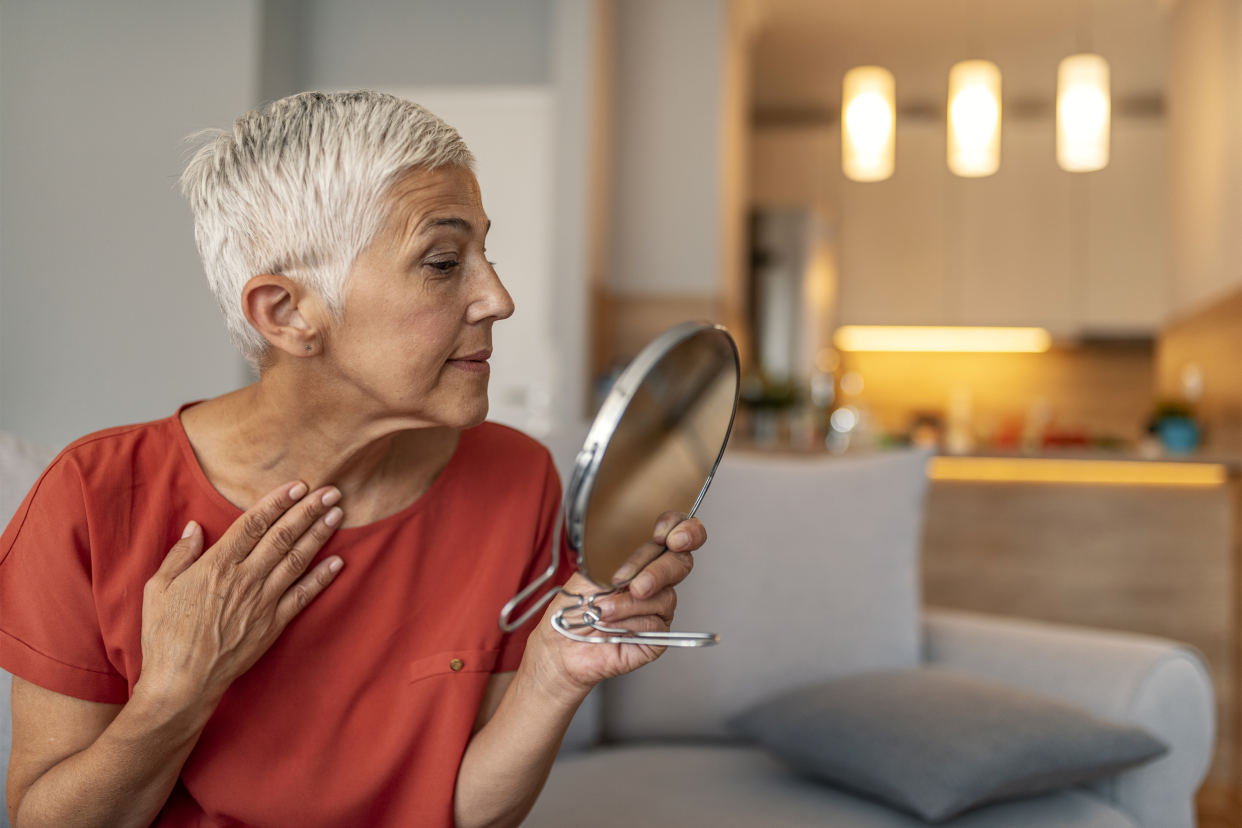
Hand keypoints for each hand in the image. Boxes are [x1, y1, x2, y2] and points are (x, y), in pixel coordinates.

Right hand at [137, 481, 344, 709]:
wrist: (182, 682)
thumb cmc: (164, 635)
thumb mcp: (158, 589)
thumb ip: (180, 555)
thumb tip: (194, 527)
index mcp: (217, 565)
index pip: (254, 524)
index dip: (278, 501)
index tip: (298, 485)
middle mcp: (245, 578)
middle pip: (283, 535)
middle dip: (308, 510)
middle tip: (331, 490)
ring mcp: (263, 601)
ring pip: (298, 559)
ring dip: (320, 534)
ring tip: (338, 514)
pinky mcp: (274, 624)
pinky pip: (303, 595)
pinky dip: (322, 577)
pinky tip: (338, 562)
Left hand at [523, 512, 706, 699]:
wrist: (563, 644)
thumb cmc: (574, 606)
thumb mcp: (592, 569)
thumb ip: (621, 554)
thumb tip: (643, 545)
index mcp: (642, 557)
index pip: (676, 532)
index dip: (680, 528)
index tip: (662, 534)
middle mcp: (656, 579)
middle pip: (681, 562)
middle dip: (658, 570)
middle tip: (635, 584)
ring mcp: (659, 607)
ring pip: (666, 595)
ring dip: (630, 603)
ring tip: (604, 609)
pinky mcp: (658, 635)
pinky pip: (655, 622)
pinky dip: (630, 622)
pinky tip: (612, 624)